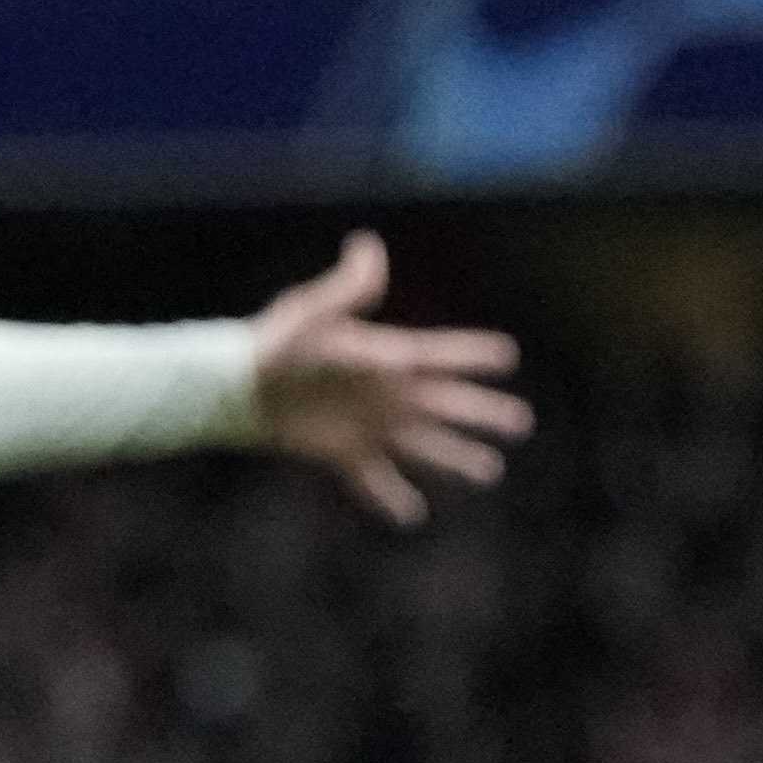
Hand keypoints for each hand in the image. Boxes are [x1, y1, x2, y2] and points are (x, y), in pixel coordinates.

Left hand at [245, 232, 530, 525]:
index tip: (508, 355)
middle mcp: (389, 396)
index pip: (441, 356)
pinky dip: (391, 498)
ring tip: (490, 471)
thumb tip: (367, 246)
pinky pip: (374, 481)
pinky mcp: (346, 454)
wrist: (240, 384)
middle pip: (448, 407)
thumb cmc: (278, 341)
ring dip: (456, 459)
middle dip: (484, 414)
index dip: (473, 356)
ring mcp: (371, 428)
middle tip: (521, 422)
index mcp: (388, 359)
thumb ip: (347, 286)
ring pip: (426, 447)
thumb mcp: (313, 311)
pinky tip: (412, 515)